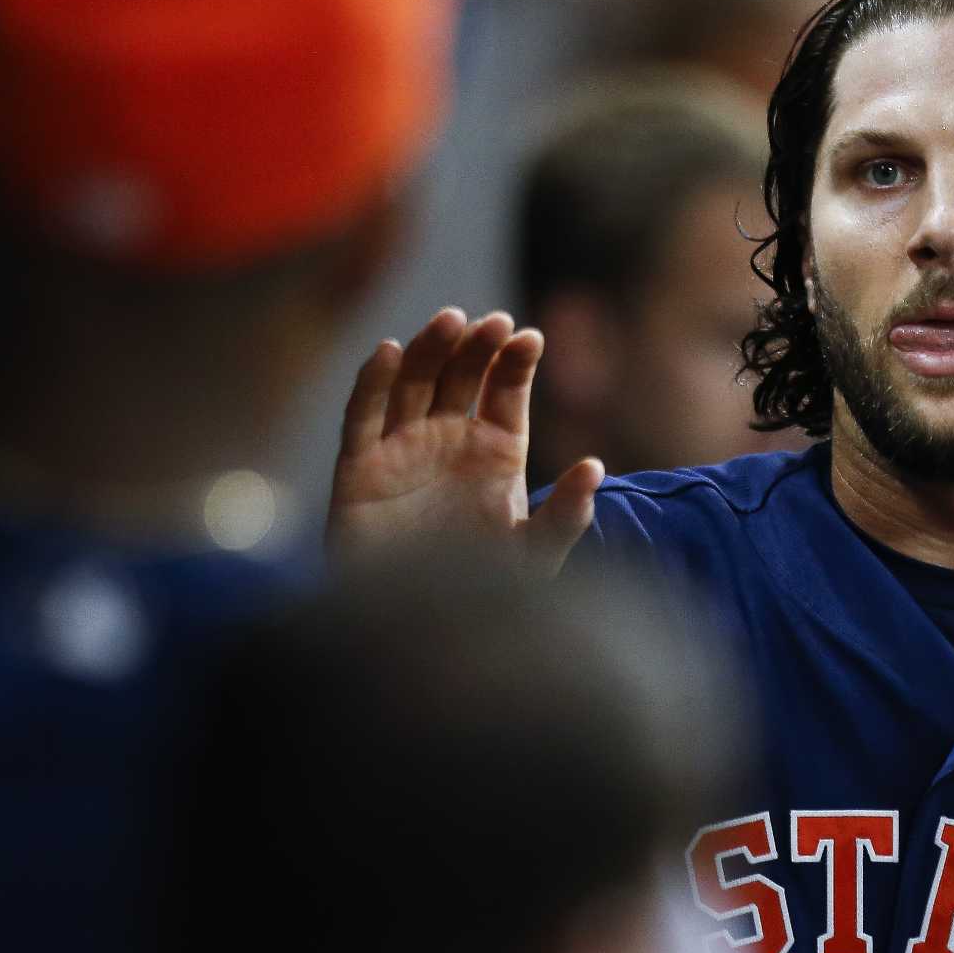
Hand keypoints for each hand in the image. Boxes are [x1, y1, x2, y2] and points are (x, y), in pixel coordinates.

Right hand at [328, 307, 602, 571]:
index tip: (531, 339)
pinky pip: (362, 416)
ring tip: (450, 321)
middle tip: (494, 323)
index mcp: (495, 451)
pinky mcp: (358, 469)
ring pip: (412, 382)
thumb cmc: (478, 595)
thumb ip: (566, 516)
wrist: (415, 631)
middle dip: (476, 346)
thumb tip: (595, 467)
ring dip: (429, 348)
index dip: (516, 363)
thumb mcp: (532, 558)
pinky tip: (386, 350)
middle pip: (461, 375)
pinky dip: (371, 382)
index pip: (506, 391)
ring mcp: (402, 449)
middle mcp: (448, 440)